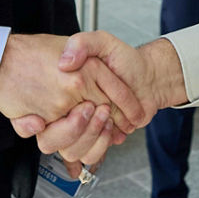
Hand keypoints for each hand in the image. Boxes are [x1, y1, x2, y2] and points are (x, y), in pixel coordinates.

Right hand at [11, 33, 186, 166]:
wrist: (148, 78)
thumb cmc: (124, 60)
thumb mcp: (103, 41)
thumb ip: (83, 43)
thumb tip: (65, 62)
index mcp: (62, 87)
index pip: (50, 111)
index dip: (72, 113)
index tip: (90, 104)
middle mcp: (64, 109)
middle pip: (56, 138)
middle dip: (84, 128)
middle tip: (103, 111)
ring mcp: (76, 126)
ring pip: (71, 151)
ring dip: (93, 138)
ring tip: (109, 120)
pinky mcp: (91, 139)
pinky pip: (86, 156)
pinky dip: (101, 146)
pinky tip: (112, 131)